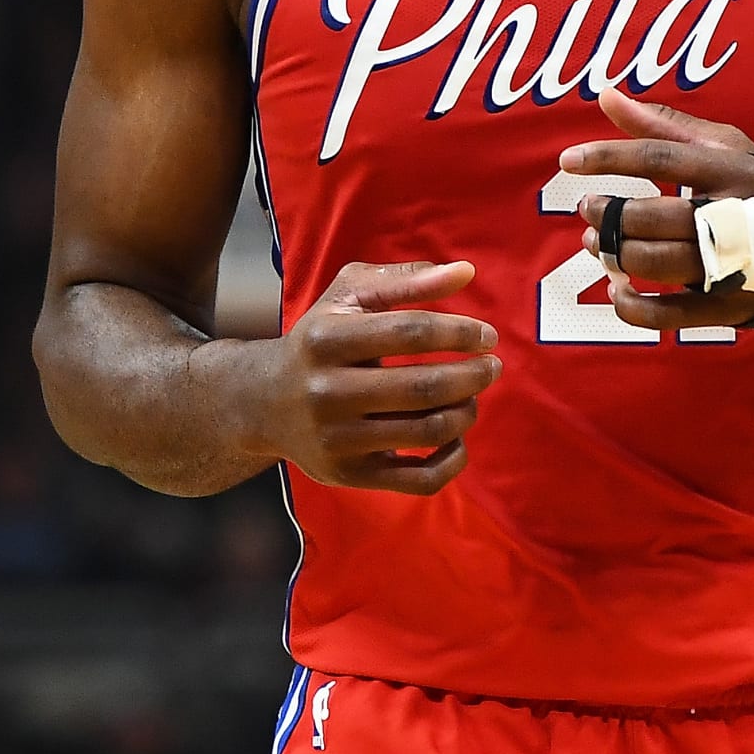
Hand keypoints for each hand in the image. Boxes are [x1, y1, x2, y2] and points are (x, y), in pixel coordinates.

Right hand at [230, 260, 499, 494]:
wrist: (261, 403)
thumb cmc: (319, 340)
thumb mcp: (349, 297)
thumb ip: (406, 280)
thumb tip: (466, 272)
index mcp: (327, 338)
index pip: (411, 331)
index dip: (460, 333)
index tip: (487, 336)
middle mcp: (327, 391)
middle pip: (423, 386)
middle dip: (473, 375)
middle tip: (492, 367)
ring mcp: (337, 439)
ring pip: (427, 431)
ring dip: (466, 412)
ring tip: (472, 396)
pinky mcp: (349, 476)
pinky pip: (420, 480)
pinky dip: (453, 460)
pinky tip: (458, 438)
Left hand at [560, 90, 753, 333]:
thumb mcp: (722, 145)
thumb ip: (661, 124)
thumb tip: (605, 95)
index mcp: (728, 169)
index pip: (658, 156)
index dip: (607, 157)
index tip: (568, 160)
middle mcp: (731, 215)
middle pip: (649, 215)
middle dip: (605, 213)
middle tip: (587, 208)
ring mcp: (730, 265)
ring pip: (654, 262)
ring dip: (612, 253)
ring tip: (595, 243)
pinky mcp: (725, 306)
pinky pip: (667, 315)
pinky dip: (632, 306)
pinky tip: (617, 289)